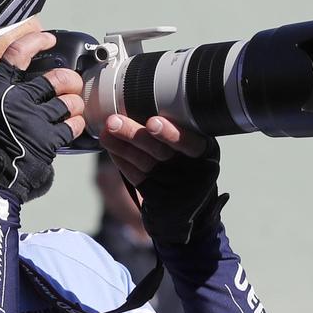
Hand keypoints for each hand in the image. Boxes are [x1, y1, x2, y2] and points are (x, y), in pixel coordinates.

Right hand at [0, 30, 86, 202]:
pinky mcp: (48, 140)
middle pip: (56, 78)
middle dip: (69, 79)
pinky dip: (75, 124)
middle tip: (71, 84)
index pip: (17, 55)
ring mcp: (34, 120)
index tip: (49, 39)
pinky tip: (71, 125)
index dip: (36, 41)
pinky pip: (72, 125)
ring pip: (69, 102)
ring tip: (71, 109)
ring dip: (75, 104)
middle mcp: (17, 100)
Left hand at [97, 114, 224, 244]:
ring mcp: (174, 188)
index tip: (152, 122)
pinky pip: (136, 177)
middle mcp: (192, 172)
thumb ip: (177, 134)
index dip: (171, 133)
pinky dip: (121, 160)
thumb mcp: (195, 151)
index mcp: (206, 153)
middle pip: (160, 152)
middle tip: (114, 121)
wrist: (191, 210)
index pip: (190, 143)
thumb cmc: (190, 168)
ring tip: (106, 131)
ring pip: (144, 163)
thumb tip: (141, 103)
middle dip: (134, 134)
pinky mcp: (158, 199)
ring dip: (121, 145)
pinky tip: (111, 146)